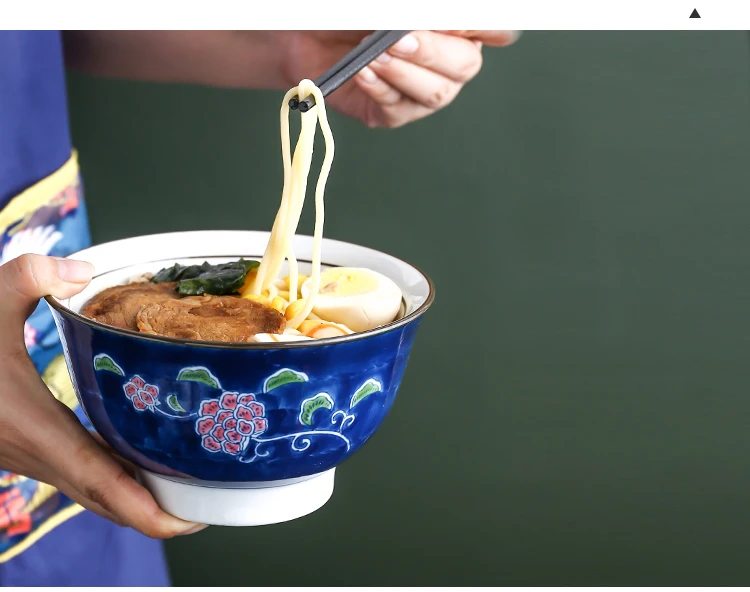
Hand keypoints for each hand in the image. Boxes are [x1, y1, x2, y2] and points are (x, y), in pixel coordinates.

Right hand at [0, 254, 205, 537]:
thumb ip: (29, 277)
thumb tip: (83, 268)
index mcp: (32, 428)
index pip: (99, 481)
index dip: (146, 509)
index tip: (189, 522)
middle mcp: (33, 453)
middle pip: (105, 500)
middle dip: (157, 514)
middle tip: (210, 507)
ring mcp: (28, 457)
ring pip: (91, 492)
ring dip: (137, 498)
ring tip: (190, 488)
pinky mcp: (27, 449)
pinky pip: (79, 476)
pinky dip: (113, 480)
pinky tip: (142, 462)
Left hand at [282, 30, 519, 127]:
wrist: (303, 33)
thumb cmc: (348, 12)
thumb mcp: (387, 5)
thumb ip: (418, 11)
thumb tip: (441, 17)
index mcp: (455, 29)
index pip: (493, 30)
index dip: (488, 28)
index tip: (459, 24)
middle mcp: (446, 62)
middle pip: (465, 65)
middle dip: (432, 52)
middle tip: (399, 39)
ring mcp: (420, 92)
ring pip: (436, 92)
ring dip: (404, 73)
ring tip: (374, 56)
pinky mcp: (392, 114)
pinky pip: (398, 110)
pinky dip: (380, 89)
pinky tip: (363, 73)